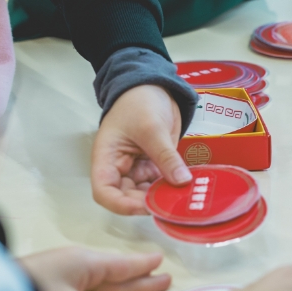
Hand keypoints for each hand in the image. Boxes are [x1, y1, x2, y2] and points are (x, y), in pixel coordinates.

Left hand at [20, 247, 171, 290]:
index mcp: (84, 263)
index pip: (122, 267)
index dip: (143, 267)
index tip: (161, 261)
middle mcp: (73, 267)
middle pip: (113, 275)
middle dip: (137, 277)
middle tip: (161, 276)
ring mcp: (58, 277)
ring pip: (97, 283)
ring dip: (119, 286)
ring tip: (136, 286)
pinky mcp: (45, 289)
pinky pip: (83, 290)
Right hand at [91, 85, 191, 214]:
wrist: (153, 84)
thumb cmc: (138, 101)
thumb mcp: (151, 128)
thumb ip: (165, 156)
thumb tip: (181, 182)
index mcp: (107, 158)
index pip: (104, 192)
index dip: (121, 205)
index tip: (145, 206)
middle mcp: (120, 168)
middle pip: (127, 197)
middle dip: (147, 203)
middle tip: (171, 203)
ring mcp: (138, 168)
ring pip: (147, 194)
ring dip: (163, 198)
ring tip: (182, 198)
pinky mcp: (155, 165)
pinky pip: (162, 183)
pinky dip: (173, 188)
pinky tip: (187, 189)